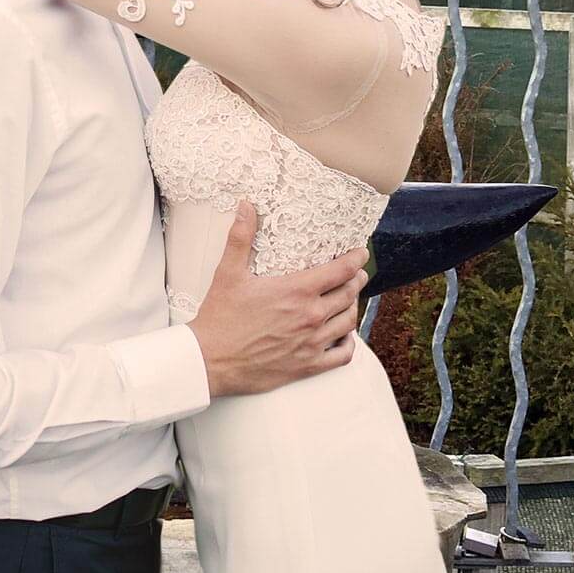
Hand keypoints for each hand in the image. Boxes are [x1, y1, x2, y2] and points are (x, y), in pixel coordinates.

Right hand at [187, 201, 367, 397]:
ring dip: (353, 307)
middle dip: (356, 280)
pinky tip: (344, 336)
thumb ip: (240, 237)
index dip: (355, 259)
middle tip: (357, 273)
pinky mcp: (308, 365)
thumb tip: (246, 206)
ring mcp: (312, 343)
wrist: (212, 361)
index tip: (361, 252)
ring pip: (348, 322)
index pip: (340, 270)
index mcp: (296, 291)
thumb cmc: (220, 316)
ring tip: (350, 299)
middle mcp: (311, 316)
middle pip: (348, 294)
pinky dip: (349, 343)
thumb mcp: (228, 272)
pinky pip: (342, 355)